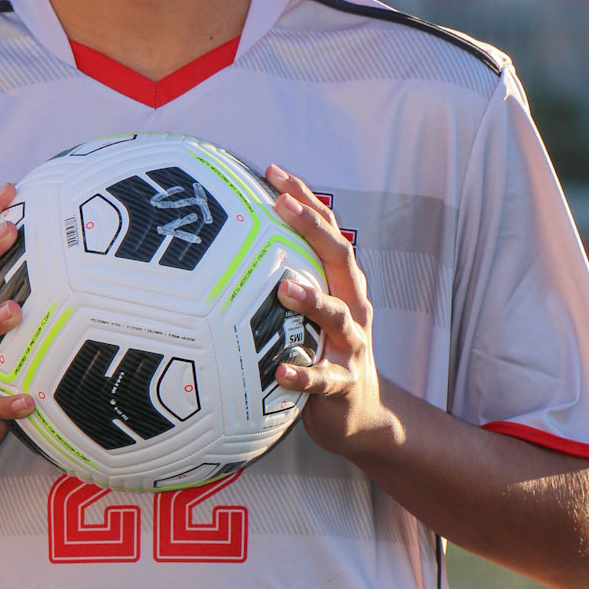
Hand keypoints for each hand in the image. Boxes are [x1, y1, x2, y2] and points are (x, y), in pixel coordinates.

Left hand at [265, 165, 396, 463]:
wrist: (361, 416)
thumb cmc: (324, 354)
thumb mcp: (311, 314)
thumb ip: (284, 282)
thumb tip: (226, 251)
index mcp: (344, 286)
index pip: (328, 232)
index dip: (306, 201)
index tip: (274, 172)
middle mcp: (354, 308)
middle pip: (340, 258)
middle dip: (313, 228)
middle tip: (282, 206)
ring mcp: (352, 347)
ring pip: (338, 316)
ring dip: (313, 299)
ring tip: (284, 288)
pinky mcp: (343, 385)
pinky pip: (323, 379)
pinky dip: (303, 374)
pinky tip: (281, 372)